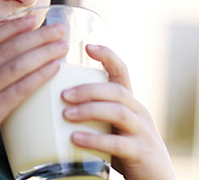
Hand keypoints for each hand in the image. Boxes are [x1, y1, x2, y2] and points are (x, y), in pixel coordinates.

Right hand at [0, 16, 67, 178]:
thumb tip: (5, 59)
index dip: (15, 26)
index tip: (34, 19)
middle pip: (9, 47)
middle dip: (38, 36)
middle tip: (59, 29)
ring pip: (17, 65)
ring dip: (44, 53)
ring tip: (63, 46)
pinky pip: (19, 90)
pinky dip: (39, 76)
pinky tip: (54, 69)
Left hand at [61, 45, 175, 179]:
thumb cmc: (128, 153)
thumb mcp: (115, 129)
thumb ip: (96, 117)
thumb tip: (55, 106)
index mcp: (131, 104)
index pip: (122, 72)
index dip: (108, 56)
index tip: (89, 46)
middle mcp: (140, 113)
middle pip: (117, 90)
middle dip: (89, 89)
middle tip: (63, 94)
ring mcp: (142, 132)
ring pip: (119, 112)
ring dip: (90, 110)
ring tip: (66, 114)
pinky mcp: (141, 152)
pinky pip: (118, 142)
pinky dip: (95, 139)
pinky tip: (76, 139)